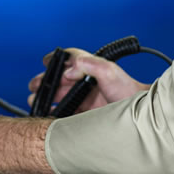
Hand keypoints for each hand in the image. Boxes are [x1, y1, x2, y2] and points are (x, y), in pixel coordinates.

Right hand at [27, 48, 149, 113]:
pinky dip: (56, 112)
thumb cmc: (129, 92)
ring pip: (62, 95)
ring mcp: (87, 98)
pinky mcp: (87, 113)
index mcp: (93, 68)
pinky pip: (67, 112)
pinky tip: (48, 114)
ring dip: (48, 97)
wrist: (139, 115)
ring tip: (36, 101)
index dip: (57, 59)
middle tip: (34, 86)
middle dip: (46, 82)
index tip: (45, 61)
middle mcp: (88, 82)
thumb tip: (71, 68)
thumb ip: (91, 65)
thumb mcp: (110, 72)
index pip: (71, 58)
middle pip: (61, 79)